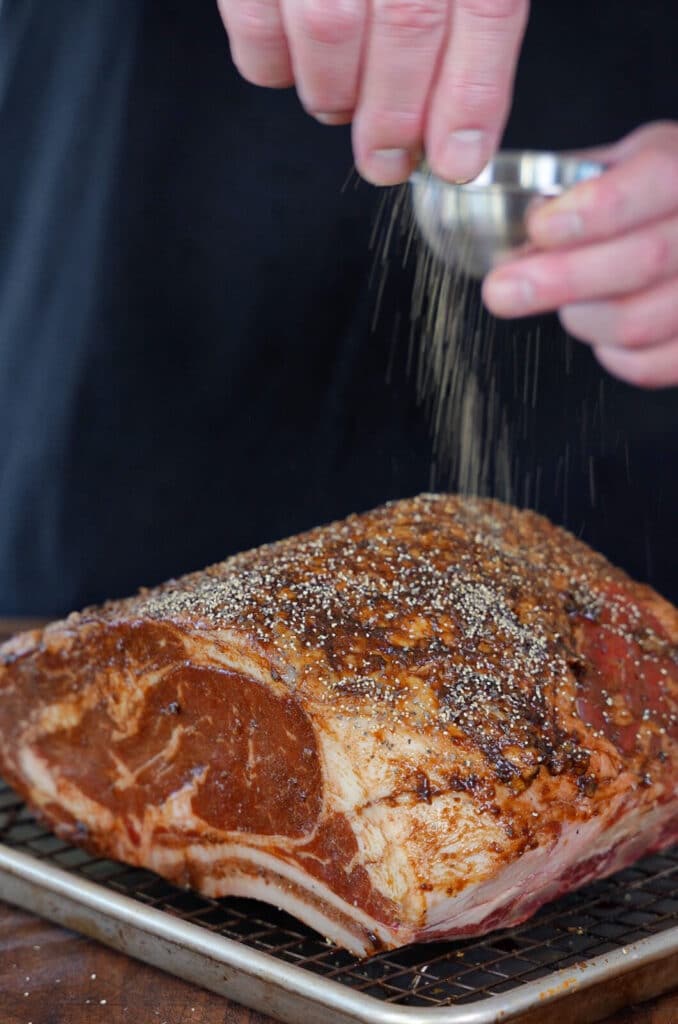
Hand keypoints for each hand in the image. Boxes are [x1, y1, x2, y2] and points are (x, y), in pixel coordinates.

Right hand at [217, 0, 528, 185]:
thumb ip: (468, 5)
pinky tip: (290, 66)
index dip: (471, 97)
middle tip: (387, 158)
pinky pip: (256, 20)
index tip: (457, 158)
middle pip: (409, 25)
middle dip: (397, 116)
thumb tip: (461, 115)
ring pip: (330, 28)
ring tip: (338, 104)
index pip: (485, 7)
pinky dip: (271, 63)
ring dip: (334, 92)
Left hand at [483, 122, 677, 387]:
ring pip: (638, 322)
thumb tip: (525, 219)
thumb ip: (580, 183)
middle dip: (561, 278)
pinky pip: (649, 366)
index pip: (658, 181)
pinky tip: (602, 332)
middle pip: (645, 260)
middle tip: (503, 289)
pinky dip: (610, 356)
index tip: (539, 227)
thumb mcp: (633, 162)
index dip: (592, 211)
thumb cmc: (665, 196)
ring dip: (581, 317)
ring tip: (567, 304)